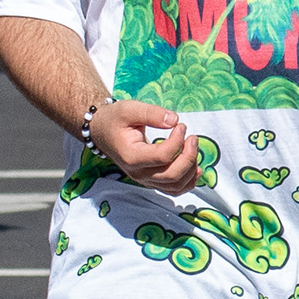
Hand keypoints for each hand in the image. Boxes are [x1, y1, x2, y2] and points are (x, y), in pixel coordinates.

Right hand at [89, 96, 203, 192]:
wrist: (103, 132)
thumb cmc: (116, 120)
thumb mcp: (129, 109)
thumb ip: (151, 113)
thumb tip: (174, 120)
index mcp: (131, 156)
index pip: (163, 156)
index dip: (178, 141)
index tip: (181, 125)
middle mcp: (138, 173)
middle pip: (172, 175)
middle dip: (189, 156)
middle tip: (192, 137)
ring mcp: (145, 180)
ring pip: (176, 186)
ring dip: (191, 169)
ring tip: (193, 148)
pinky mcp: (152, 180)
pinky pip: (174, 189)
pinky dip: (189, 181)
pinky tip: (195, 167)